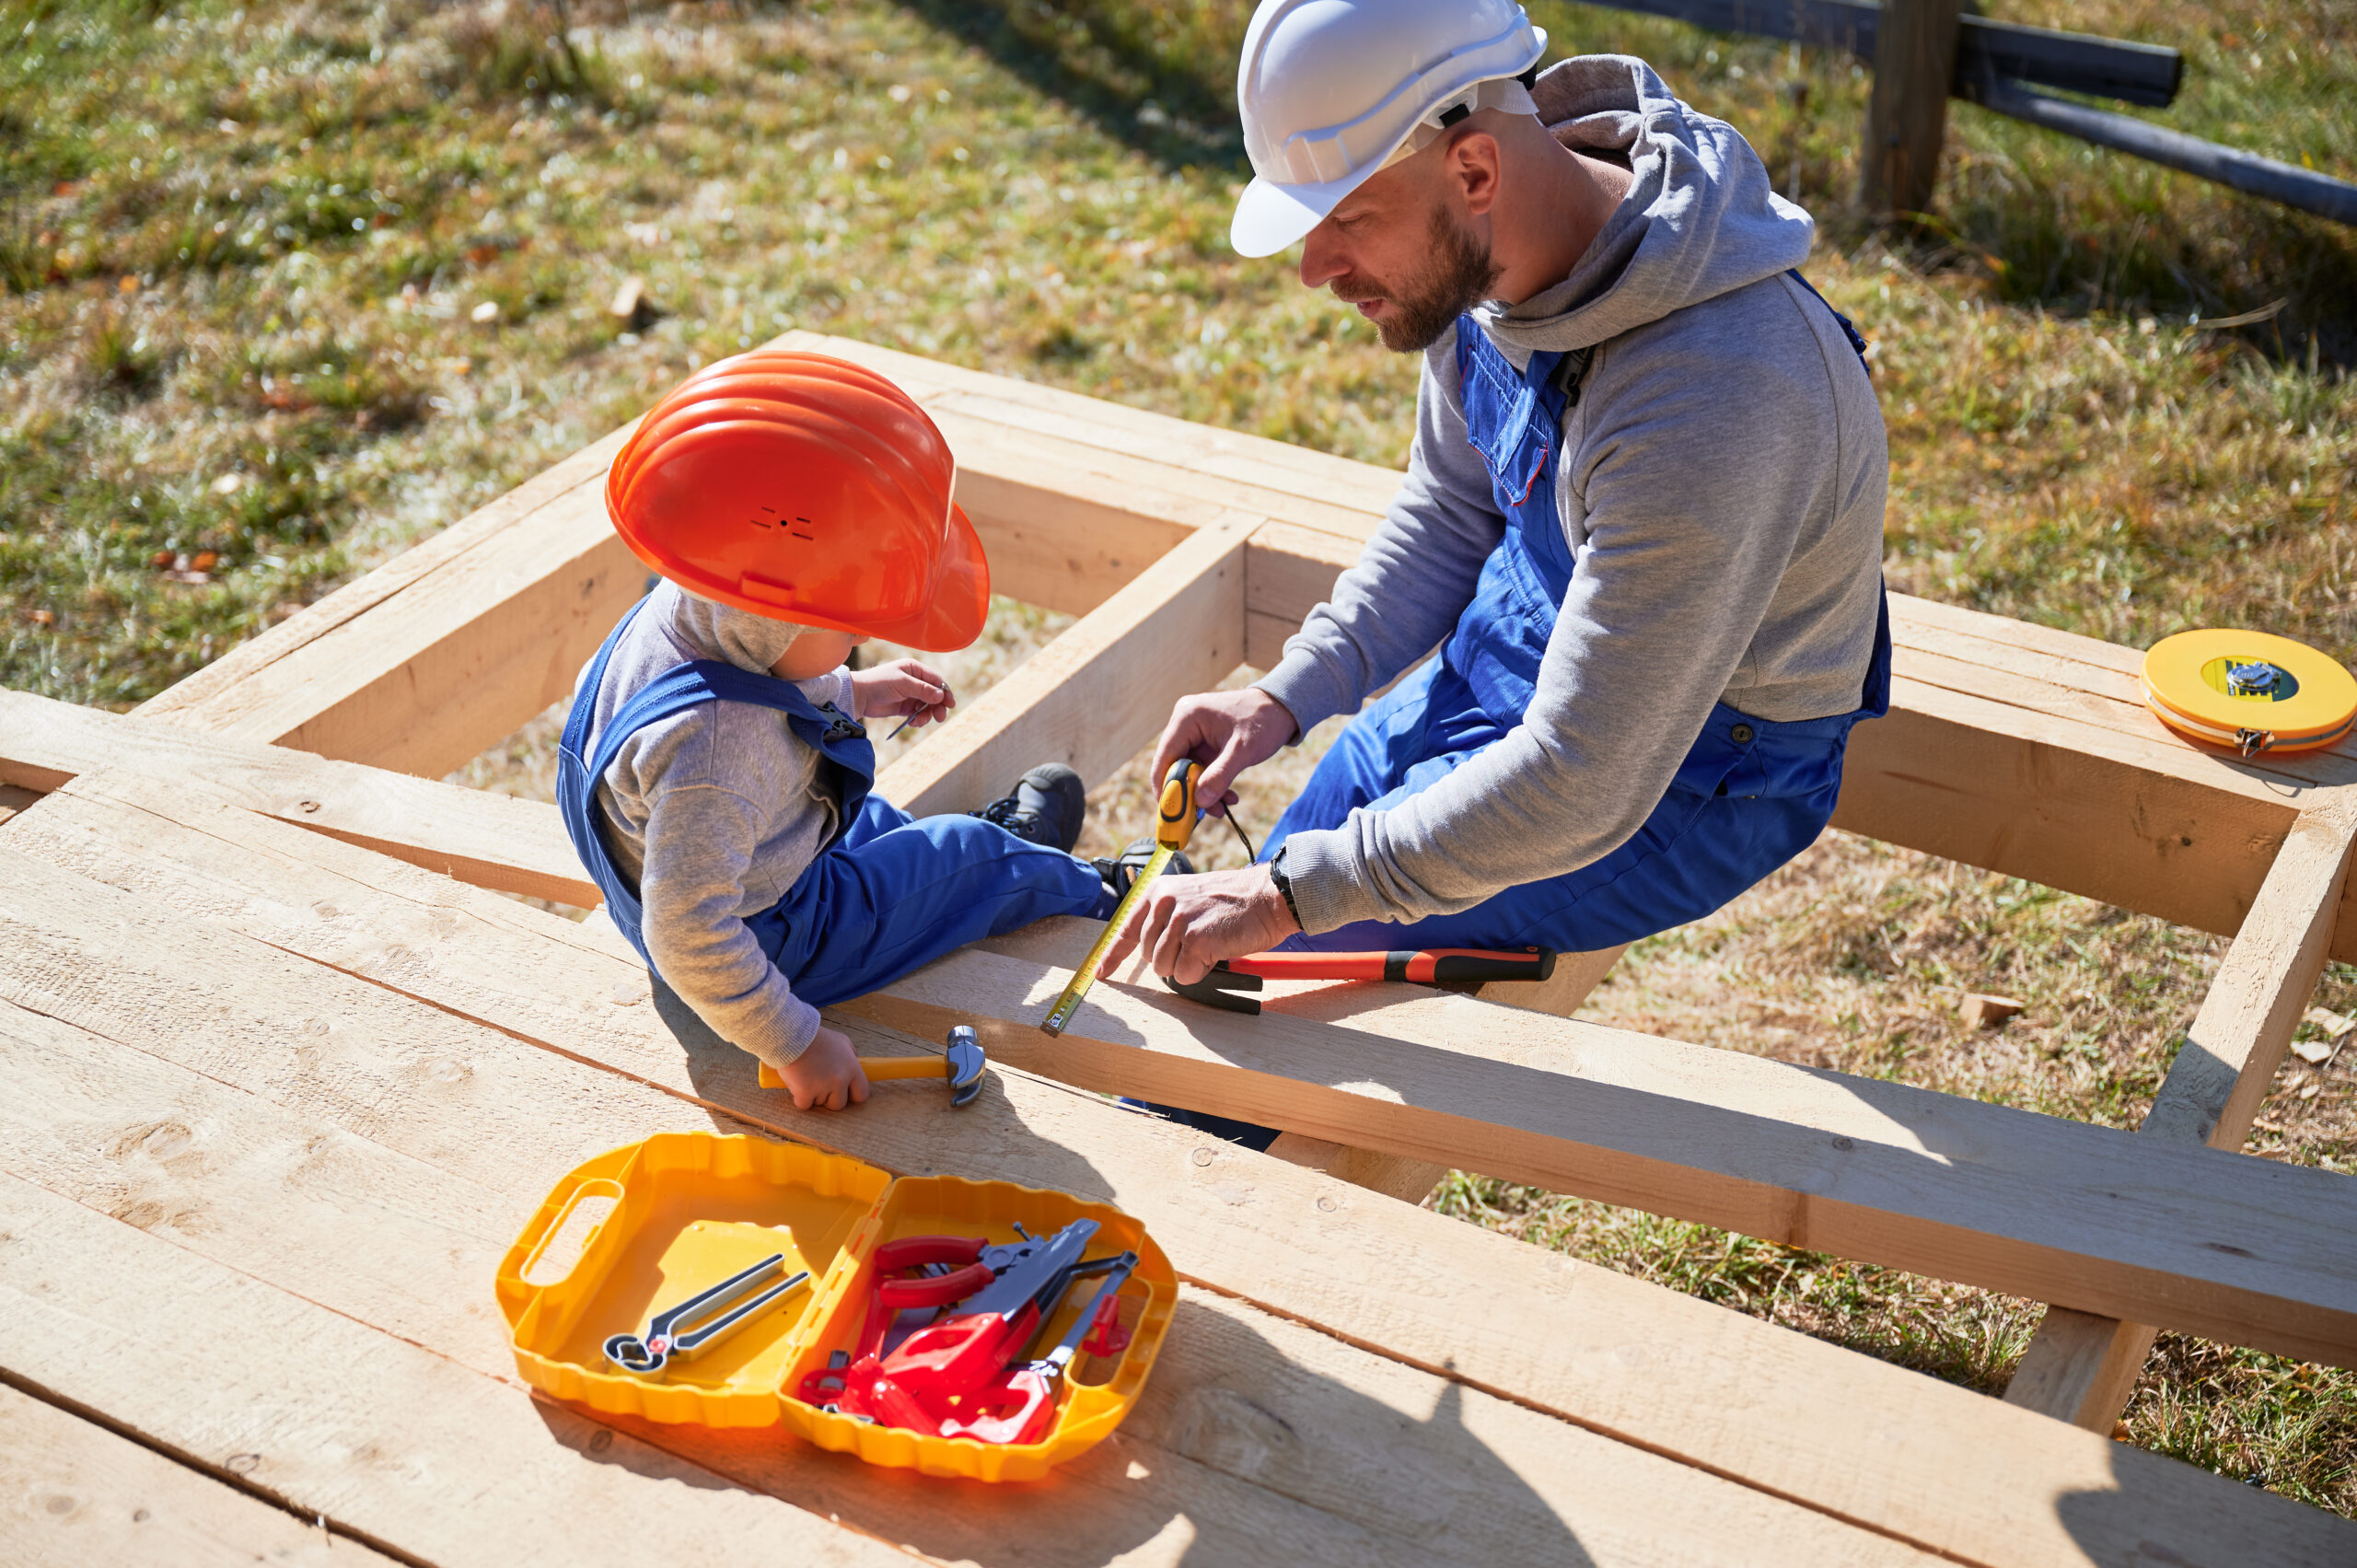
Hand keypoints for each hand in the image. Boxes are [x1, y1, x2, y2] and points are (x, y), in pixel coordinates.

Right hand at [779, 1025, 869, 1111]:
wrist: (792, 1035)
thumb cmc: (815, 1038)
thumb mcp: (841, 1041)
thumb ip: (850, 1055)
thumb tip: (854, 1064)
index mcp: (852, 1068)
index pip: (861, 1094)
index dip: (852, 1096)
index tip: (844, 1093)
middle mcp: (840, 1079)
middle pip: (839, 1104)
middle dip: (829, 1098)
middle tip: (819, 1084)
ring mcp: (823, 1087)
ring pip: (820, 1103)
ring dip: (813, 1095)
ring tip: (806, 1076)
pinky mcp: (805, 1093)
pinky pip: (804, 1105)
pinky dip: (799, 1097)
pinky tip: (797, 1082)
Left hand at [851, 658, 953, 729]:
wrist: (859, 696)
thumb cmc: (879, 683)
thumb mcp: (902, 684)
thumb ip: (922, 689)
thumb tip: (941, 696)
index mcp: (915, 669)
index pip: (936, 680)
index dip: (944, 692)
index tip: (950, 704)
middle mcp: (914, 680)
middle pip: (934, 695)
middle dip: (937, 706)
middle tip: (940, 717)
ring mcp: (910, 694)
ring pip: (927, 706)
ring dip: (927, 715)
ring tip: (919, 721)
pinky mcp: (904, 707)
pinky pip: (917, 714)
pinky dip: (918, 719)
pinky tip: (912, 722)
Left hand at [1102, 864, 1300, 984]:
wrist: (1267, 896)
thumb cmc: (1235, 902)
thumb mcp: (1191, 899)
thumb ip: (1167, 919)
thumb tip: (1153, 952)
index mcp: (1158, 892)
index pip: (1127, 929)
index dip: (1113, 955)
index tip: (1102, 972)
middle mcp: (1163, 903)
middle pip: (1149, 956)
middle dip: (1172, 959)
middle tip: (1199, 943)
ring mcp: (1178, 921)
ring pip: (1164, 969)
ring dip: (1187, 966)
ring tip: (1209, 946)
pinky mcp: (1195, 939)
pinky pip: (1184, 975)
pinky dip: (1201, 972)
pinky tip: (1216, 952)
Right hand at [1151, 688, 1297, 817]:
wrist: (1282, 709)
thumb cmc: (1263, 721)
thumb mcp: (1243, 751)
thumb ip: (1220, 775)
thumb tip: (1200, 802)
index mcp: (1187, 717)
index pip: (1165, 757)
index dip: (1165, 787)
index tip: (1171, 813)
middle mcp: (1184, 723)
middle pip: (1173, 766)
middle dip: (1188, 793)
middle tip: (1201, 815)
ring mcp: (1193, 733)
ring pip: (1188, 772)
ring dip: (1202, 793)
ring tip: (1221, 809)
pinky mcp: (1204, 743)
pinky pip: (1200, 770)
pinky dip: (1211, 785)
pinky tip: (1228, 798)